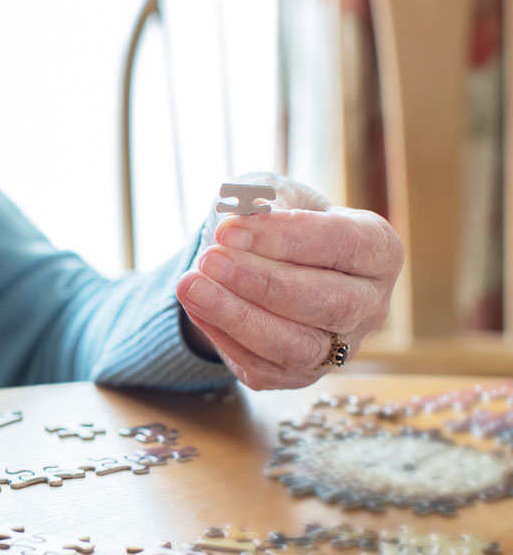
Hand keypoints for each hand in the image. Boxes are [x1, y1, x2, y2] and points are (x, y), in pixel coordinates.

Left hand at [175, 172, 402, 389]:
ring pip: (299, 347)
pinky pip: (264, 368)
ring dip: (239, 317)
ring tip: (190, 286)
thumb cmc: (274, 220)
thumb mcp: (269, 193)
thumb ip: (260, 199)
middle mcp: (370, 304)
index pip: (344, 244)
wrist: (258, 259)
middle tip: (209, 259)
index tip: (228, 229)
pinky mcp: (301, 375)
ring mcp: (340, 347)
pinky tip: (195, 306)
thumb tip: (243, 210)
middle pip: (330, 303)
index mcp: (378, 249)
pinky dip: (225, 337)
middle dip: (263, 283)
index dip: (286, 238)